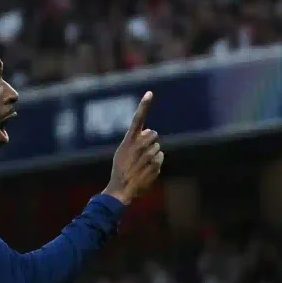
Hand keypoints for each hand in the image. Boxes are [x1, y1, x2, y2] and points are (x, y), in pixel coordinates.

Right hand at [102, 91, 162, 205]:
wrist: (121, 189)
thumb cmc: (121, 170)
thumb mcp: (122, 152)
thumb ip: (134, 140)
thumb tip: (149, 133)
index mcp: (129, 140)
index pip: (138, 118)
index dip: (144, 105)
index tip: (150, 93)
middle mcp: (139, 145)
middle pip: (153, 134)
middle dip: (150, 141)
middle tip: (141, 153)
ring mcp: (148, 155)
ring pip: (157, 147)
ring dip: (152, 154)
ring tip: (141, 164)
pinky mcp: (155, 164)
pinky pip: (160, 157)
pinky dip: (156, 163)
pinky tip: (146, 170)